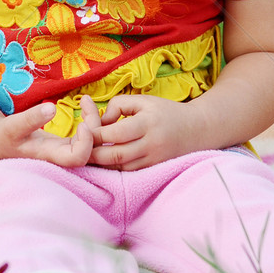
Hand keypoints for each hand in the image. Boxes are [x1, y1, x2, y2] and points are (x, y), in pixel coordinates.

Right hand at [0, 102, 93, 167]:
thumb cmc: (3, 136)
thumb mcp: (13, 126)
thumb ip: (31, 118)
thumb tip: (52, 108)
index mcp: (50, 156)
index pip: (78, 159)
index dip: (86, 143)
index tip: (82, 123)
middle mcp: (62, 157)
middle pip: (92, 150)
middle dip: (97, 127)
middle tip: (85, 102)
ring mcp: (66, 151)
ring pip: (92, 143)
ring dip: (95, 121)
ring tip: (85, 100)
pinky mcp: (67, 144)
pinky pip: (87, 136)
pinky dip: (90, 120)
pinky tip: (84, 105)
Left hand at [80, 94, 195, 170]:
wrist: (196, 130)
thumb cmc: (165, 112)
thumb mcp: (143, 100)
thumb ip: (118, 105)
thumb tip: (100, 121)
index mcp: (147, 123)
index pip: (115, 134)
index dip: (94, 134)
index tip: (82, 130)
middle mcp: (151, 144)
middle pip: (114, 155)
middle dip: (92, 154)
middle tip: (77, 148)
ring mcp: (153, 160)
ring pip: (120, 168)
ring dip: (100, 164)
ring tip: (86, 155)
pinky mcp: (154, 170)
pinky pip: (128, 173)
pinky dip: (113, 169)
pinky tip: (102, 163)